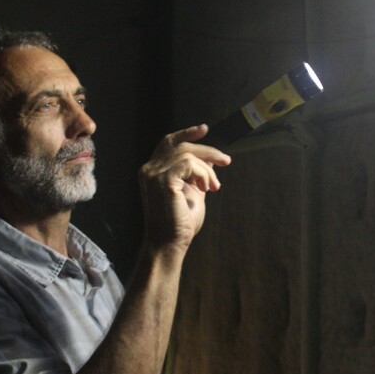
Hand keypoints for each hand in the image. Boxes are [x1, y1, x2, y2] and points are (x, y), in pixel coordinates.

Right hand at [138, 124, 230, 256]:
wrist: (169, 244)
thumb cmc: (180, 224)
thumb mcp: (192, 193)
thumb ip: (197, 175)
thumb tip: (210, 160)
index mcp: (152, 171)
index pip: (168, 143)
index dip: (186, 134)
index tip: (204, 130)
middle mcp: (148, 169)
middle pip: (180, 145)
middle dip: (206, 150)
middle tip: (226, 160)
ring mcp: (153, 174)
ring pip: (187, 154)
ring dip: (207, 168)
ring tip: (214, 186)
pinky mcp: (163, 180)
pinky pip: (188, 164)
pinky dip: (202, 173)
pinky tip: (206, 188)